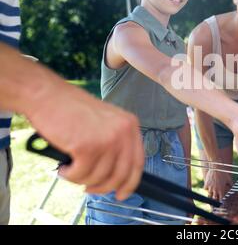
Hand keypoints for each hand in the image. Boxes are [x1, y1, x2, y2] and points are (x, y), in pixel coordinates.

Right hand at [28, 85, 144, 200]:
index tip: (122, 193)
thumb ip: (115, 144)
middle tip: (89, 188)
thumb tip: (115, 174)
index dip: (130, 182)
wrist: (48, 96)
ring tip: (71, 170)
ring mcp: (107, 139)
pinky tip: (64, 167)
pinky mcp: (87, 146)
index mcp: (130, 125)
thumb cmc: (71, 109)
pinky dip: (70, 176)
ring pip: (99, 177)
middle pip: (120, 174)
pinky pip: (81, 175)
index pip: (137, 162)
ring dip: (82, 180)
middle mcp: (123, 132)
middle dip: (104, 187)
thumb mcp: (105, 122)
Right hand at [204, 170, 232, 200]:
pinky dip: (206, 188)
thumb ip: (231, 184)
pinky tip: (208, 187)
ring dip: (210, 194)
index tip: (221, 200)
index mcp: (221, 189)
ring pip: (209, 194)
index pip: (221, 199)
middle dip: (215, 198)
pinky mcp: (206, 183)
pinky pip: (205, 188)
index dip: (221, 200)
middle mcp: (215, 190)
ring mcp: (210, 187)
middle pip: (214, 198)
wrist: (217, 167)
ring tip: (211, 193)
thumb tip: (232, 186)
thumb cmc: (224, 173)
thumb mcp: (229, 179)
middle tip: (215, 197)